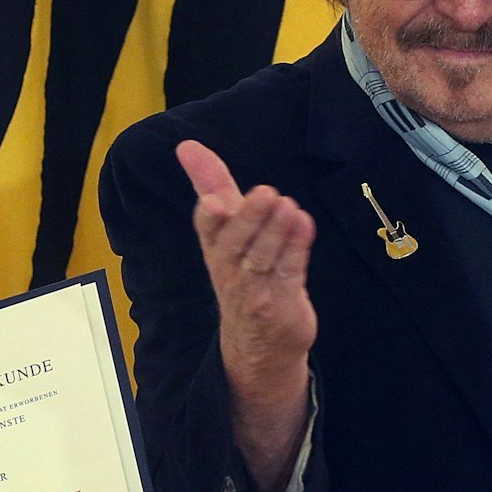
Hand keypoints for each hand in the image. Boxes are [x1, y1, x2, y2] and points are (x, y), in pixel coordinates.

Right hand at [175, 140, 317, 491]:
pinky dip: (297, 250)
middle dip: (249, 219)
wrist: (260, 345)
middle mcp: (230, 271)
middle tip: (266, 192)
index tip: (215, 200)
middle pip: (236, 245)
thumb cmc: (242, 274)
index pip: (207, 230)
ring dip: (277, 232)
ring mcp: (256, 292)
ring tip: (289, 206)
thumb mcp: (225, 229)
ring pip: (263, 260)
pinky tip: (305, 225)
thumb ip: (211, 184)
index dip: (210, 216)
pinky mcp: (282, 305)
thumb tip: (187, 147)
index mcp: (214, 249)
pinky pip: (289, 274)